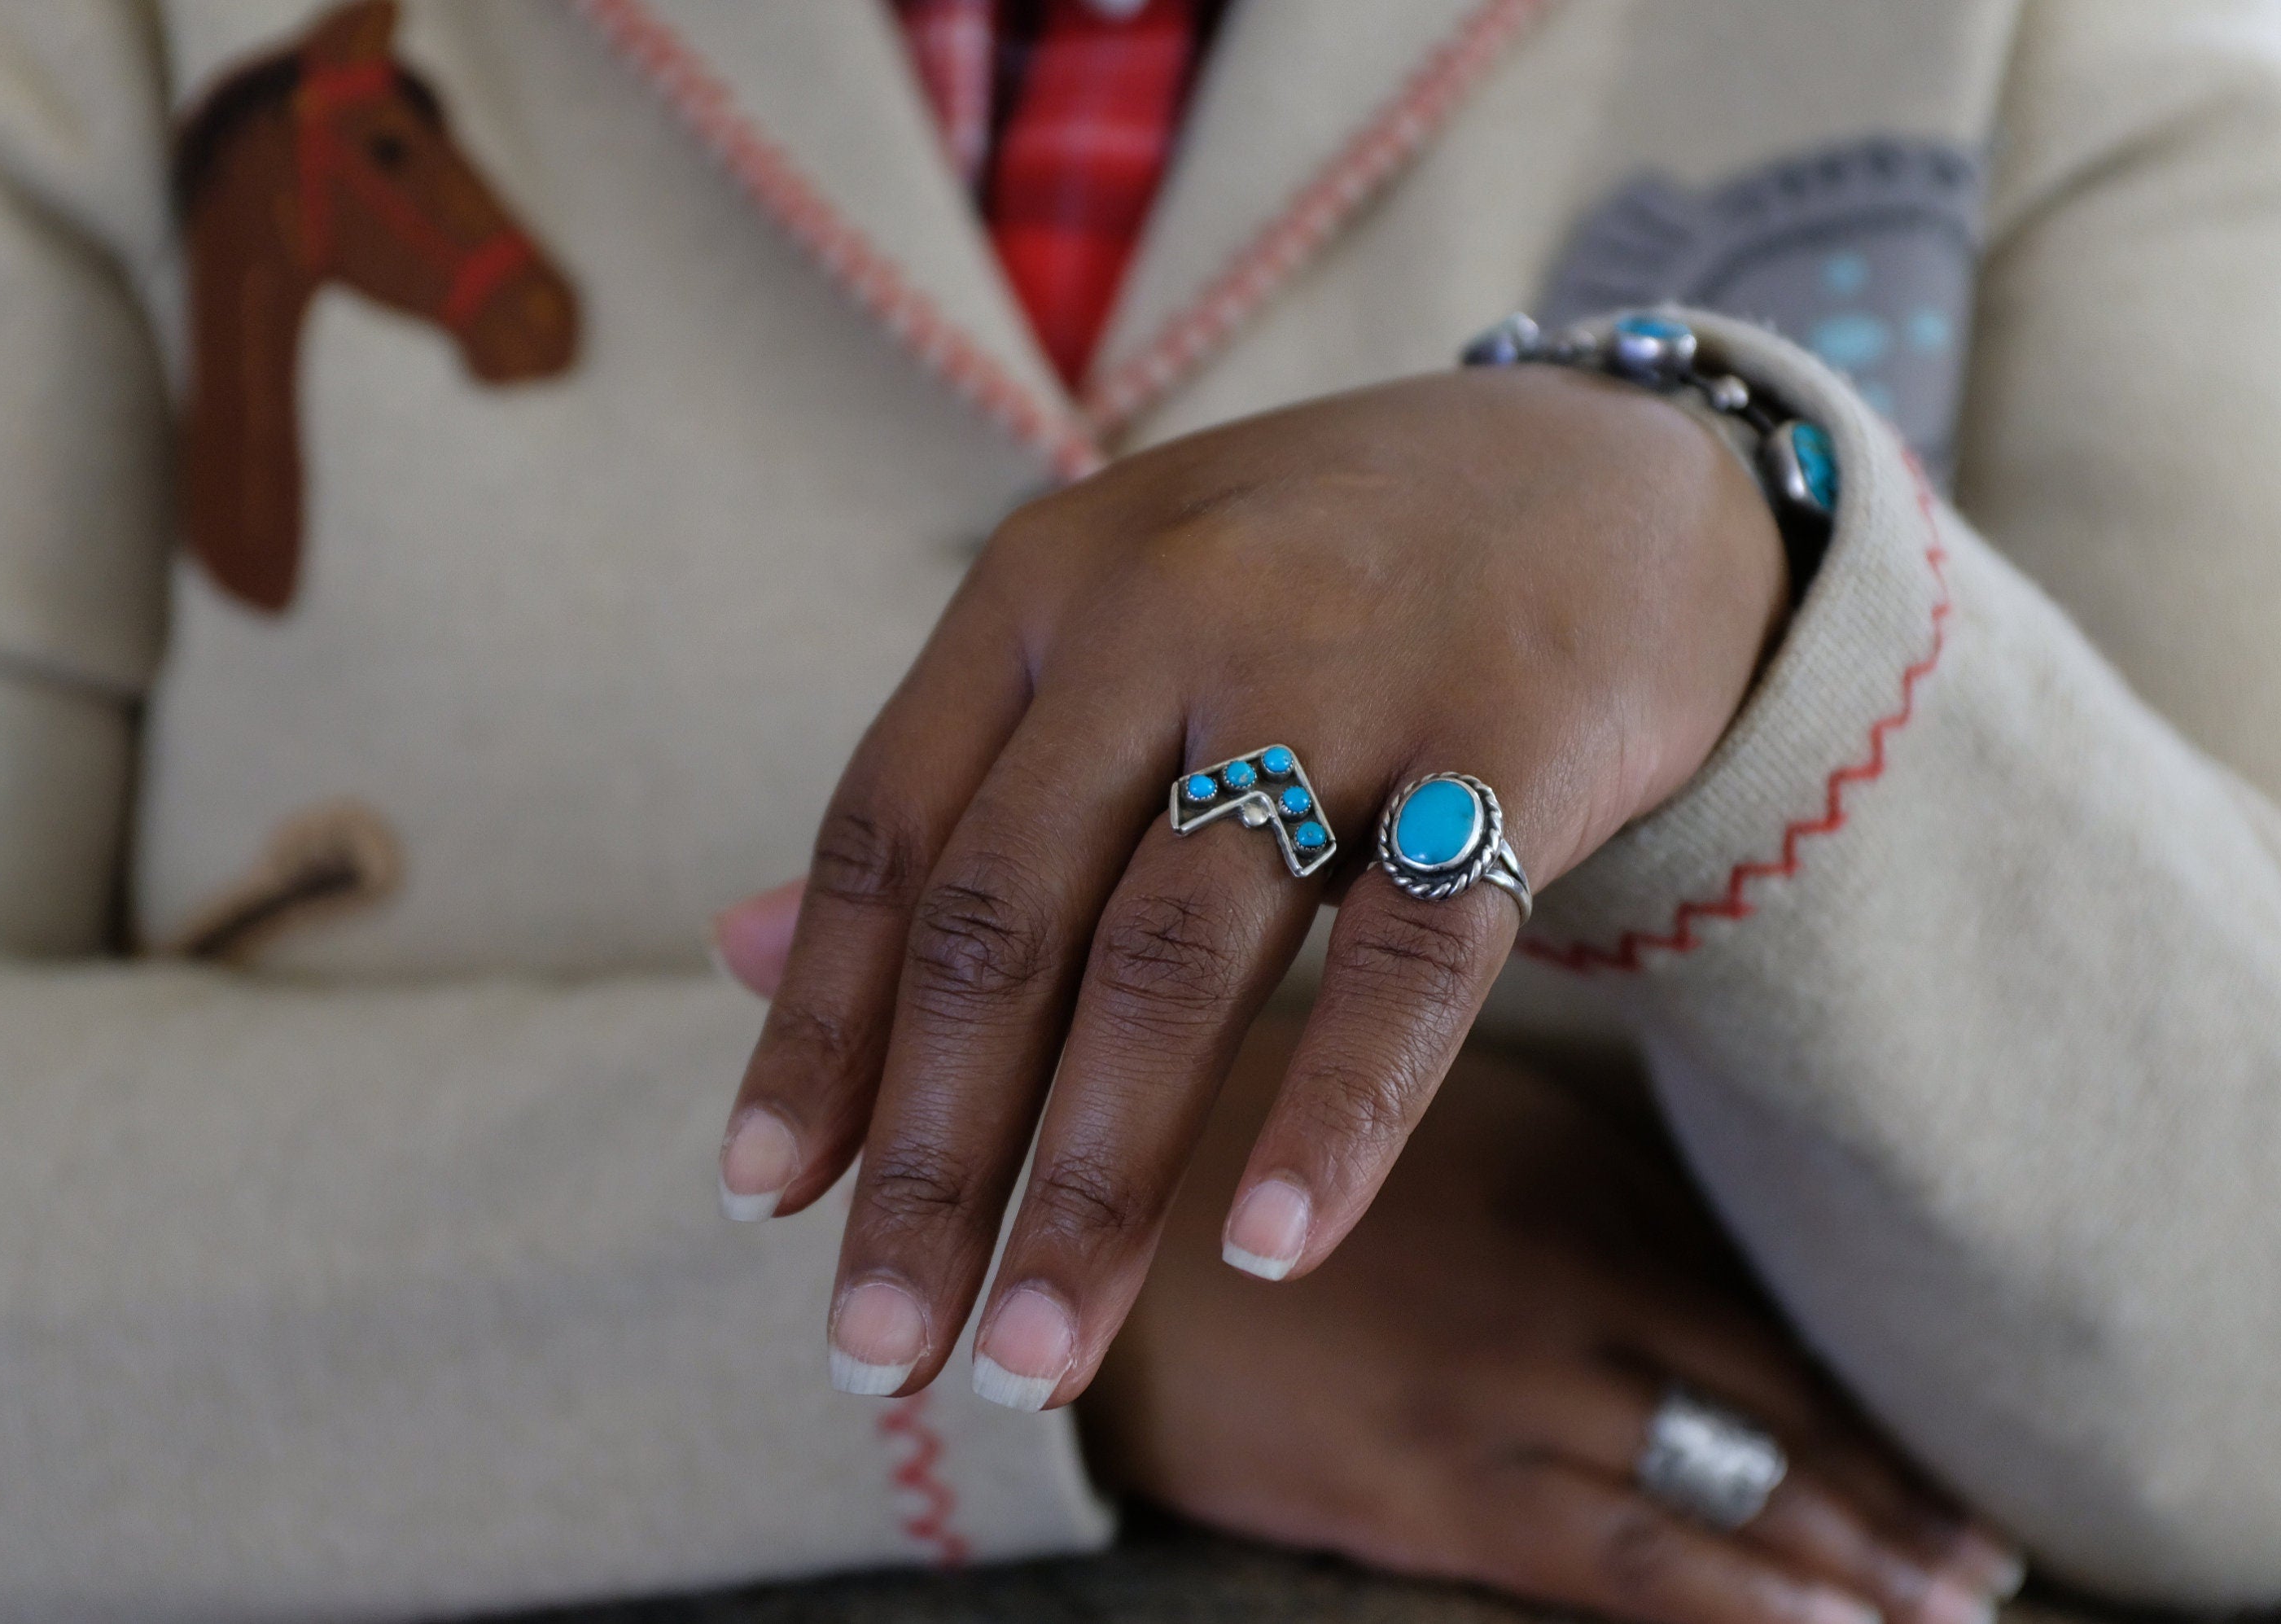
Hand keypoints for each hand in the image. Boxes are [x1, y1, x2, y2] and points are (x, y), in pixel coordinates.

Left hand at [719, 365, 1789, 1405]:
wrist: (1615, 466)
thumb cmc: (1324, 579)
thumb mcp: (1108, 629)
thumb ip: (948, 790)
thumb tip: (737, 954)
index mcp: (1043, 588)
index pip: (886, 837)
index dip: (817, 1028)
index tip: (761, 1198)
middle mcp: (1163, 617)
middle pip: (1004, 927)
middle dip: (930, 1160)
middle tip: (875, 1349)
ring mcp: (1338, 675)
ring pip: (1176, 962)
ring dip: (1095, 1184)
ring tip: (1032, 1363)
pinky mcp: (1507, 742)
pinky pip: (1411, 958)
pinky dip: (1334, 1111)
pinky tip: (1269, 1252)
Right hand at [1077, 1020, 2024, 1623]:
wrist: (1065, 1219)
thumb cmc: (1242, 1152)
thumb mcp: (1413, 1109)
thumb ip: (1553, 1163)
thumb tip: (1681, 1246)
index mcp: (1563, 1168)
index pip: (1756, 1298)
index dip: (1863, 1388)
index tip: (1950, 1457)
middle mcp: (1559, 1275)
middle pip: (1766, 1399)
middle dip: (1884, 1495)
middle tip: (1985, 1568)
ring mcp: (1498, 1384)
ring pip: (1718, 1486)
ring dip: (1842, 1559)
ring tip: (1940, 1613)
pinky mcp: (1423, 1481)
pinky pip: (1614, 1556)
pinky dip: (1729, 1599)